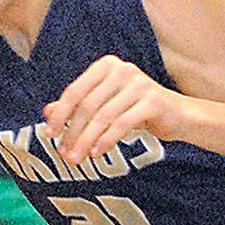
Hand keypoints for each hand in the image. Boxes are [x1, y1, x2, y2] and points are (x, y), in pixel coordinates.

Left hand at [43, 55, 180, 164]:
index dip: (60, 114)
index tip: (49, 135)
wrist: (177, 115)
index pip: (75, 91)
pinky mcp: (153, 100)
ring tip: (77, 158)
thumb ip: (77, 106)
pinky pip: (122, 123)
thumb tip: (47, 111)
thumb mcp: (104, 106)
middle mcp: (122, 69)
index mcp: (106, 66)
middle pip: (88, 106)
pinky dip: (106, 140)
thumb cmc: (135, 109)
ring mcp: (139, 83)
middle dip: (73, 132)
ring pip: (103, 116)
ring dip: (86, 140)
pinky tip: (96, 153)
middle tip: (65, 155)